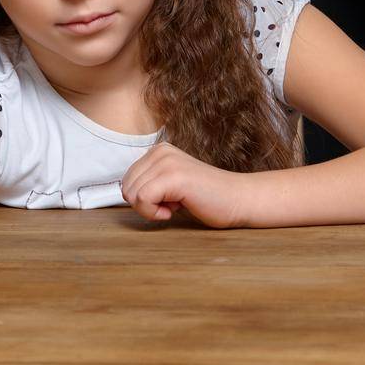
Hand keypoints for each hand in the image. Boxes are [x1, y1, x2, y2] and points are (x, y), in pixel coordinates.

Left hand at [119, 142, 251, 227]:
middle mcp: (159, 151)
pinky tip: (175, 211)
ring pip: (132, 194)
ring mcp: (166, 162)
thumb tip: (125, 193)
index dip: (143, 199)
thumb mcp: (170, 184)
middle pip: (126, 187)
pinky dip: (154, 213)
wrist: (238, 199)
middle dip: (145, 205)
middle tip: (172, 204)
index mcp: (158, 151)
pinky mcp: (173, 177)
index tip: (167, 201)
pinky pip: (142, 200)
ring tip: (176, 205)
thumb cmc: (207, 197)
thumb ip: (150, 182)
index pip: (128, 179)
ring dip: (152, 209)